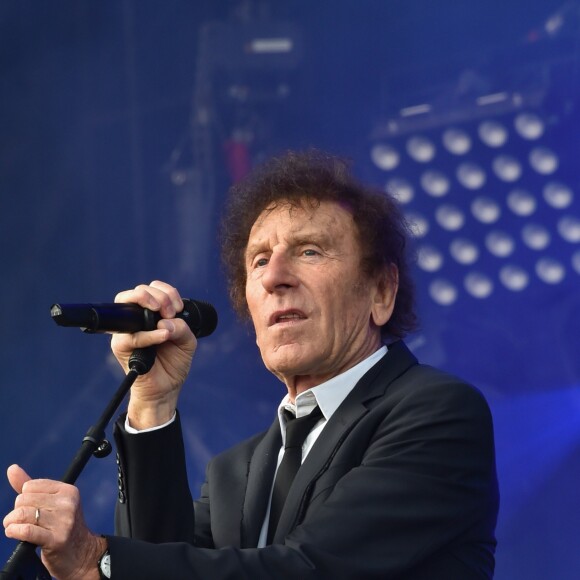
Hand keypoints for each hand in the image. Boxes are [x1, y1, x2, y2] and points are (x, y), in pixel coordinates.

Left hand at [3, 464, 105, 579]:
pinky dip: (14, 531)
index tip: (30, 508)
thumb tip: (12, 469)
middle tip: (21, 521)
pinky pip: (26, 530)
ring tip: (13, 527)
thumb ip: (30, 485)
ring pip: (23, 514)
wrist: (81, 554)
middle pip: (24, 500)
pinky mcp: (57, 539)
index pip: (30, 486)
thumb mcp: (51, 503)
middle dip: (17, 511)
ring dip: (11, 523)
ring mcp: (63, 521)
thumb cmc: (62, 527)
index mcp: (68, 491)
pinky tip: (13, 532)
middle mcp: (68, 503)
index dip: (24, 498)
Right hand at [111, 280, 197, 427]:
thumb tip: (165, 321)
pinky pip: (131, 336)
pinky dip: (149, 335)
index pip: (152, 288)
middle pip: (138, 290)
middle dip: (159, 296)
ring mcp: (126, 331)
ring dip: (150, 304)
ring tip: (165, 317)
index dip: (166, 292)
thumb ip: (181, 326)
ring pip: (128, 304)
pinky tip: (163, 336)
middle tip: (171, 312)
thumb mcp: (187, 342)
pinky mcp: (121, 347)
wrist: (166, 388)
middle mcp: (136, 319)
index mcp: (152, 314)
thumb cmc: (174, 363)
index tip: (178, 307)